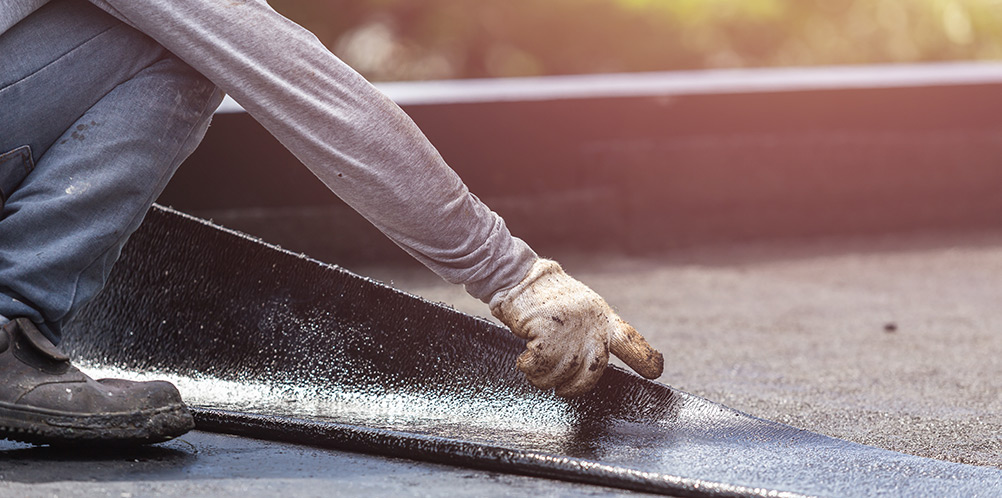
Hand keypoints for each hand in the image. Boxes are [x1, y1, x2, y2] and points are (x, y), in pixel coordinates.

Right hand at [489, 258, 663, 396]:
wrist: (519, 278)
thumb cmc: (545, 300)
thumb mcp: (579, 311)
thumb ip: (590, 333)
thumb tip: (590, 364)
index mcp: (602, 317)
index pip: (629, 339)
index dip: (644, 357)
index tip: (655, 371)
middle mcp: (591, 322)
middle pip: (595, 369)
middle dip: (577, 386)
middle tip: (562, 390)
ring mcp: (570, 326)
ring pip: (563, 371)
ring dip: (544, 378)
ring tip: (534, 369)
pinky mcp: (547, 329)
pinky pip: (540, 365)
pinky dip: (528, 368)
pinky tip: (523, 360)